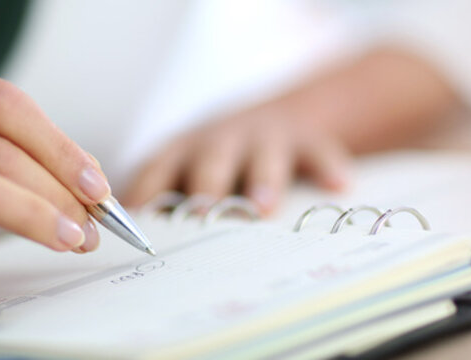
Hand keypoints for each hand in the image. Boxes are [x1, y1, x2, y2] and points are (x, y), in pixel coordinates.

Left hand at [123, 46, 460, 214]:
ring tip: (264, 206)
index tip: (141, 225)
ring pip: (263, 156)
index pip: (157, 172)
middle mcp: (220, 141)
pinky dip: (328, 166)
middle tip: (203, 214)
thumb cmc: (219, 162)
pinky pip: (319, 150)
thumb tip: (133, 248)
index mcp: (181, 152)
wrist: (282, 115)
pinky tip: (338, 185)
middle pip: (210, 161)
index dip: (149, 195)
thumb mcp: (186, 172)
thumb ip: (164, 204)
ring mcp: (265, 137)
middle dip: (206, 186)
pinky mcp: (306, 139)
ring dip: (262, 179)